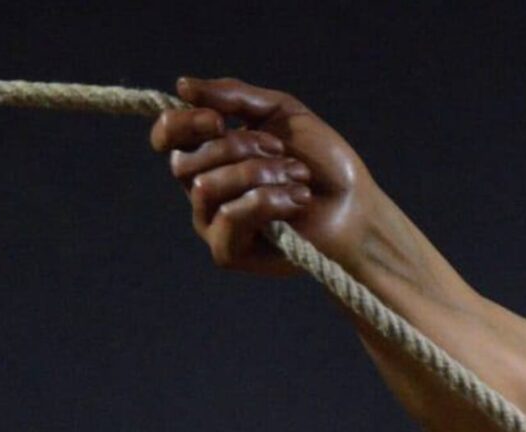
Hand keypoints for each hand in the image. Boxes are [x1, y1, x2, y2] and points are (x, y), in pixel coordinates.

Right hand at [149, 75, 378, 275]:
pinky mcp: (228, 251)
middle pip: (186, 161)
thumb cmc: (323, 163)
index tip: (220, 120)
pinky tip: (297, 202)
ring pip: (205, 187)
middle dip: (240, 148)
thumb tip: (182, 86)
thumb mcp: (281, 113)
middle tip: (283, 152)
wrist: (357, 206)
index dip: (183, 124)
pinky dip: (268, 203)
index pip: (168, 136)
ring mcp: (213, 222)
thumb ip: (233, 96)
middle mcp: (204, 188)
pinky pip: (228, 217)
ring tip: (299, 178)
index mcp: (210, 153)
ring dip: (260, 175)